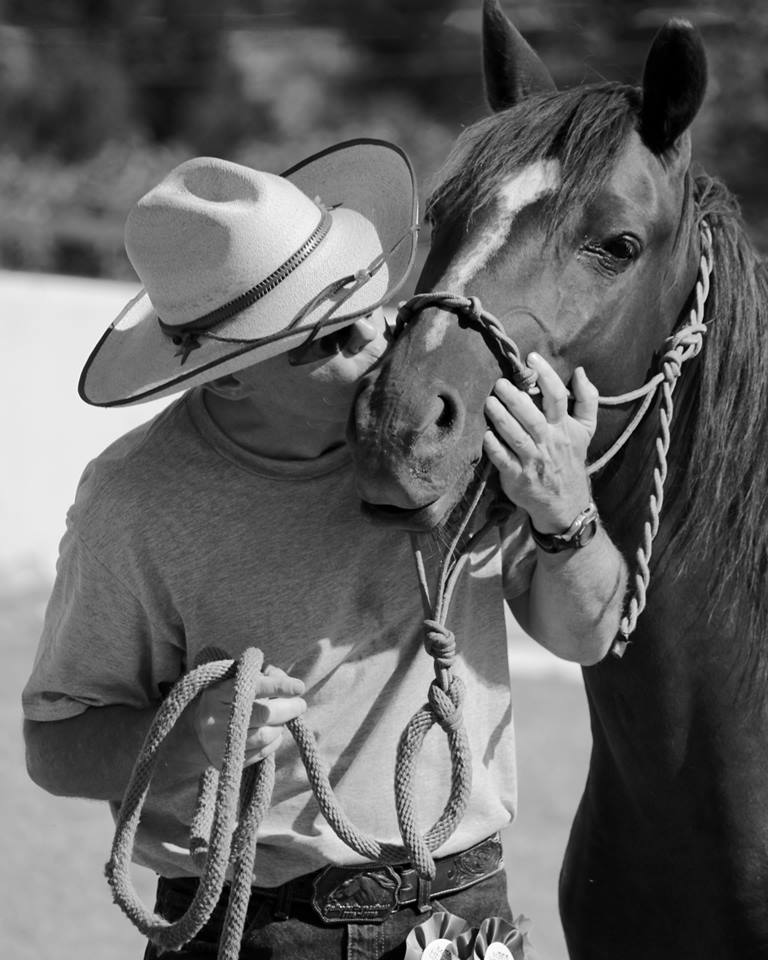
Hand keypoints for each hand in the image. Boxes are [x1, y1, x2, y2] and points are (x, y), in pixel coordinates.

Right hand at [193, 664, 306, 768]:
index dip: (278, 686)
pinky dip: (273, 742)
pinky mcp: (225, 761)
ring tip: (285, 718)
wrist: (196, 730)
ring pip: (264, 736)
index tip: (299, 686)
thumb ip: (264, 675)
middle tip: (301, 704)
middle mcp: (215, 719)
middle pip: (262, 715)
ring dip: (281, 726)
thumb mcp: (237, 680)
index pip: (253, 687)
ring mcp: (219, 743)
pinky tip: (275, 732)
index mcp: (218, 693)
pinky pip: (260, 753)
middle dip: (287, 709)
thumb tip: (291, 685)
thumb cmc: (226, 698)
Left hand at [482, 353, 597, 533]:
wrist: (566, 502)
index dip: (546, 376)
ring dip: (501, 419)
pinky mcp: (517, 478)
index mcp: (564, 428)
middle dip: (515, 399)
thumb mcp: (586, 430)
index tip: (532, 358)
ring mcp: (532, 461)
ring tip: (489, 402)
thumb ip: (587, 400)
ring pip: (516, 437)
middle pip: (532, 417)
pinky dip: (495, 448)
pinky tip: (485, 435)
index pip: (557, 398)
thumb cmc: (570, 459)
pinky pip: (504, 461)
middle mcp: (549, 443)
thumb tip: (580, 371)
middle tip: (500, 382)